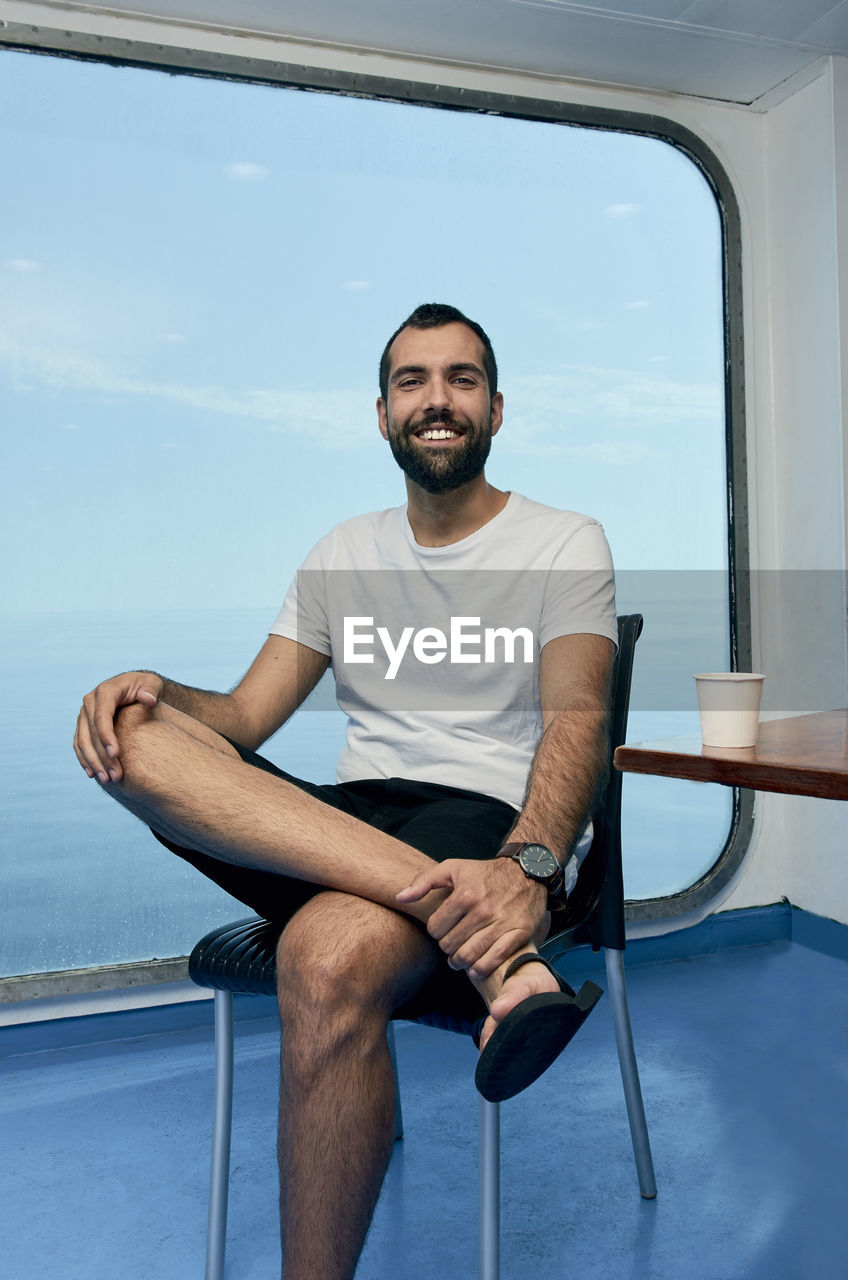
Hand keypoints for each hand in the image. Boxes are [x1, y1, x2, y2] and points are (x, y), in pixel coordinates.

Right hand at [73, 671, 163, 782]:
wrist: (135, 687)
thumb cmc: (146, 686)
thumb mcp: (152, 683)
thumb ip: (151, 690)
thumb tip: (148, 699)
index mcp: (105, 692)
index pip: (102, 716)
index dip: (106, 736)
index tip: (116, 754)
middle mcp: (90, 702)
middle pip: (91, 733)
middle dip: (102, 756)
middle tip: (115, 775)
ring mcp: (84, 714)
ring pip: (83, 741)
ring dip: (93, 762)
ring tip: (107, 779)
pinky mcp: (83, 725)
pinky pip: (80, 744)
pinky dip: (85, 759)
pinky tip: (93, 774)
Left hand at [397, 858, 548, 979]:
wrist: (527, 870)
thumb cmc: (485, 872)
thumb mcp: (453, 868)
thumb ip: (423, 882)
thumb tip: (400, 898)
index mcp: (464, 894)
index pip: (435, 929)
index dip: (436, 931)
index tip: (443, 929)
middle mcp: (483, 910)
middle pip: (450, 945)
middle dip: (447, 947)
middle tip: (451, 944)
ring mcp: (503, 922)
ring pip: (470, 956)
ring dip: (460, 961)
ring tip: (460, 958)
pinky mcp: (520, 932)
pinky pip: (495, 959)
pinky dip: (482, 968)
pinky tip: (476, 968)